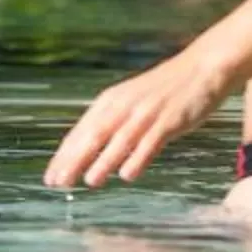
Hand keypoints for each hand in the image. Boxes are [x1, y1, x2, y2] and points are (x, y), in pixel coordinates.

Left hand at [45, 46, 233, 189]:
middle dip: (73, 161)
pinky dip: (137, 158)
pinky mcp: (169, 120)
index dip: (63, 156)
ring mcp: (146, 113)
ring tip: (89, 182)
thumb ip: (111, 122)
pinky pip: (150, 142)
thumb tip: (88, 149)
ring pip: (119, 140)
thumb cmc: (164, 90)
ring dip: (103, 162)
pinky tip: (127, 175)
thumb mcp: (130, 102)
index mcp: (110, 102)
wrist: (201, 68)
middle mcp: (123, 106)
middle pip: (92, 136)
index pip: (79, 132)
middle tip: (57, 183)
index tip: (50, 177)